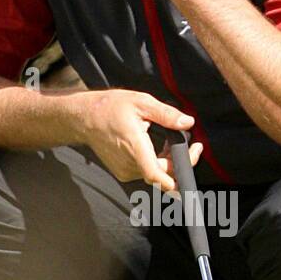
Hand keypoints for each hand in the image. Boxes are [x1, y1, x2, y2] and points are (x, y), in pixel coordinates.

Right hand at [74, 90, 202, 192]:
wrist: (85, 117)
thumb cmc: (111, 107)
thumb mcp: (141, 102)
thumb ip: (166, 114)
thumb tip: (188, 122)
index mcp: (134, 147)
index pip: (157, 175)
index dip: (177, 177)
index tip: (193, 156)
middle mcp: (129, 164)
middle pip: (164, 174)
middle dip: (182, 161)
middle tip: (195, 145)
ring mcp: (125, 171)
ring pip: (157, 174)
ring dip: (170, 162)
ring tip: (172, 141)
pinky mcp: (123, 172)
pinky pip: (148, 172)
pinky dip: (158, 163)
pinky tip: (159, 147)